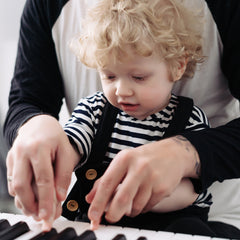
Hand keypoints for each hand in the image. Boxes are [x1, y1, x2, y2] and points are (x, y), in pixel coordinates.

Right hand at [6, 115, 79, 229]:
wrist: (38, 123)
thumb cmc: (55, 137)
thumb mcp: (65, 151)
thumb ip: (64, 173)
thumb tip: (59, 196)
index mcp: (39, 147)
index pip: (43, 179)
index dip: (45, 200)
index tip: (48, 216)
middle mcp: (22, 151)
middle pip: (22, 185)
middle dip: (30, 205)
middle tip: (40, 217)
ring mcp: (13, 155)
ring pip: (14, 185)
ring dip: (24, 201)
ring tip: (36, 210)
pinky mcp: (9, 160)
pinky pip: (12, 180)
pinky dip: (20, 193)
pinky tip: (29, 198)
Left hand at [86, 136, 199, 228]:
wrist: (173, 153)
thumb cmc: (145, 157)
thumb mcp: (123, 162)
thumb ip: (105, 179)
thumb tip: (90, 198)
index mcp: (124, 158)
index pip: (107, 183)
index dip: (97, 202)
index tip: (92, 216)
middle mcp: (138, 167)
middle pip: (121, 199)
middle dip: (113, 214)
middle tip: (110, 217)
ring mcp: (152, 177)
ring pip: (135, 206)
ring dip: (129, 211)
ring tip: (130, 203)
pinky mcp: (163, 188)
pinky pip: (147, 207)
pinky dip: (141, 208)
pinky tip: (142, 198)